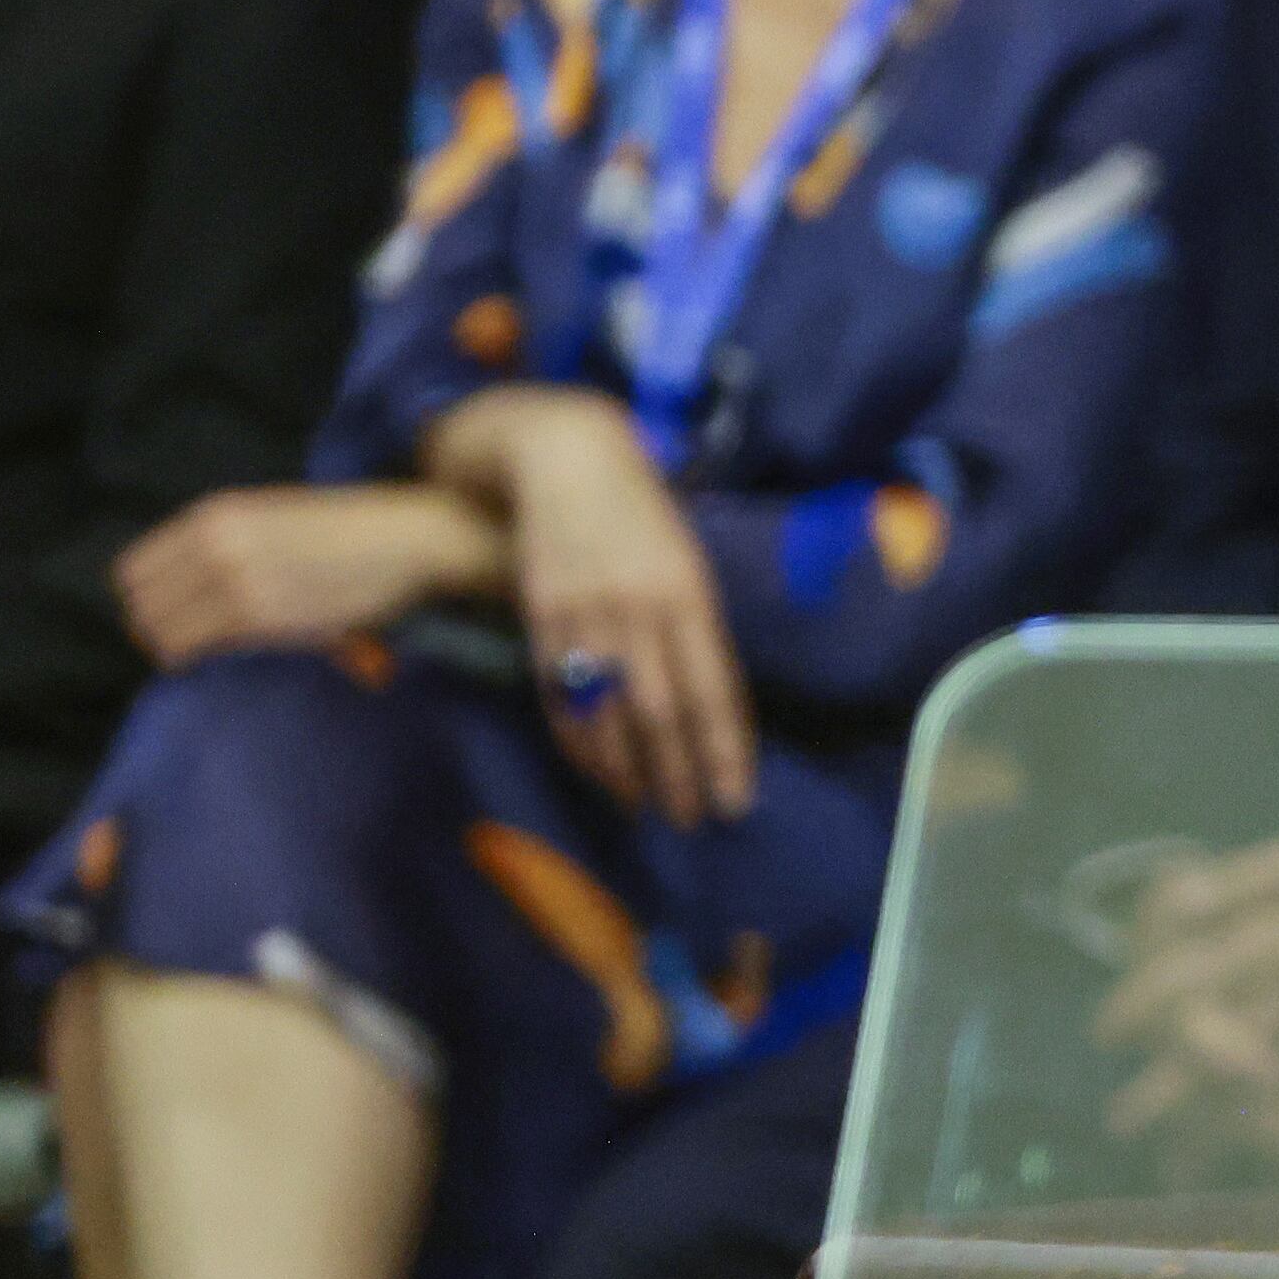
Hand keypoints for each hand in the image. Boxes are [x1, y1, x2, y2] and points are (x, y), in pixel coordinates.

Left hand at [116, 486, 501, 667]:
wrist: (407, 538)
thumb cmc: (349, 533)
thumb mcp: (276, 519)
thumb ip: (229, 546)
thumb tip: (186, 597)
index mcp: (215, 515)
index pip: (133, 570)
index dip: (147, 600)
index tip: (174, 616)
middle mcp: (214, 541)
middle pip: (138, 603)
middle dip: (154, 627)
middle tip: (190, 640)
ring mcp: (233, 576)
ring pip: (157, 629)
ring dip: (175, 646)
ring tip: (210, 649)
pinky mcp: (257, 612)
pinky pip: (191, 646)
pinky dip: (197, 657)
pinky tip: (229, 652)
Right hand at [448, 390, 751, 826]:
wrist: (567, 460)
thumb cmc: (644, 510)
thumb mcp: (688, 559)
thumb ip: (697, 626)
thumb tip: (710, 698)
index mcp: (689, 594)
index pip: (713, 690)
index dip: (725, 750)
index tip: (737, 799)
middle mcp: (640, 611)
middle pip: (664, 713)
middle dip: (679, 774)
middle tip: (692, 818)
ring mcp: (586, 618)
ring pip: (611, 714)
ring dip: (629, 771)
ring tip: (648, 806)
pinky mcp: (542, 620)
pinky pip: (563, 697)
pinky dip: (582, 742)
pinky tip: (600, 770)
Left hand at [1095, 827, 1278, 1164]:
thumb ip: (1239, 878)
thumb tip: (1173, 893)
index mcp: (1271, 944)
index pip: (1179, 984)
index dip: (1131, 1008)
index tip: (1106, 1031)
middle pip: (1201, 1068)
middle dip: (1154, 1102)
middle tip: (1122, 1122)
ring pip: (1251, 1109)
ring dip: (1204, 1142)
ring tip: (1173, 1168)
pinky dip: (1270, 1146)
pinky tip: (1243, 1159)